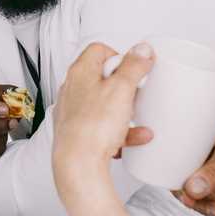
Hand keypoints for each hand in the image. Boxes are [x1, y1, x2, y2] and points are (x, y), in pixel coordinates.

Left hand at [52, 42, 154, 202]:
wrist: (78, 165)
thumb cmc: (93, 127)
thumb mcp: (122, 89)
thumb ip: (134, 66)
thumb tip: (142, 49)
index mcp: (80, 72)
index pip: (98, 50)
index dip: (119, 55)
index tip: (134, 68)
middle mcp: (72, 90)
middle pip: (101, 78)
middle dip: (124, 86)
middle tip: (137, 92)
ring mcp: (73, 113)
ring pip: (104, 105)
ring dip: (125, 110)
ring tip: (138, 117)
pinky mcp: (78, 134)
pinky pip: (103, 128)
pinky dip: (121, 131)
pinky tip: (137, 138)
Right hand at [176, 120, 214, 215]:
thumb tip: (192, 187)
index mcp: (205, 131)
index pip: (178, 139)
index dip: (167, 152)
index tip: (164, 168)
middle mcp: (204, 150)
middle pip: (177, 166)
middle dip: (177, 182)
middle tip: (187, 195)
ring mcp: (209, 171)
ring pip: (186, 186)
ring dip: (191, 198)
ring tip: (204, 205)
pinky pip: (199, 200)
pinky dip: (202, 207)